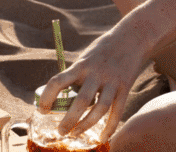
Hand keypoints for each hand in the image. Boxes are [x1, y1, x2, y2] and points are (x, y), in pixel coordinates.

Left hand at [37, 26, 146, 141]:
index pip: (58, 82)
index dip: (47, 97)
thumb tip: (61, 95)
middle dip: (69, 120)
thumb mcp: (86, 56)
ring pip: (99, 109)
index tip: (42, 110)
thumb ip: (76, 74)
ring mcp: (112, 81)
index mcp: (81, 65)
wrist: (133, 37)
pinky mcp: (125, 86)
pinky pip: (117, 111)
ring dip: (86, 125)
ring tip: (75, 134)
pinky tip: (102, 138)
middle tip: (60, 132)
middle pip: (81, 102)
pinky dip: (110, 127)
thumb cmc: (104, 48)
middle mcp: (96, 73)